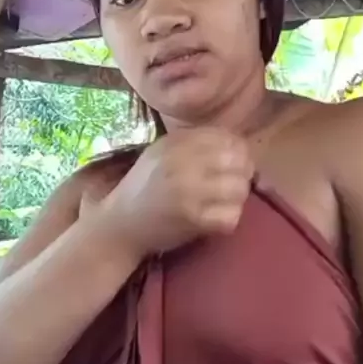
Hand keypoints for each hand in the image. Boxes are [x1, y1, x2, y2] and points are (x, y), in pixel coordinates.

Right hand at [100, 129, 252, 257]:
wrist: (119, 225)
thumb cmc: (143, 188)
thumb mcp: (161, 153)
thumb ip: (193, 143)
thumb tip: (236, 144)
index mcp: (176, 143)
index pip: (228, 138)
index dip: (240, 152)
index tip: (233, 165)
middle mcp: (182, 162)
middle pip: (239, 161)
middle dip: (243, 174)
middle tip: (234, 186)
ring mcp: (187, 190)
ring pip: (239, 188)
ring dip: (238, 199)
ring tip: (224, 204)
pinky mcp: (191, 218)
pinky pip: (231, 216)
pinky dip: (229, 220)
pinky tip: (217, 221)